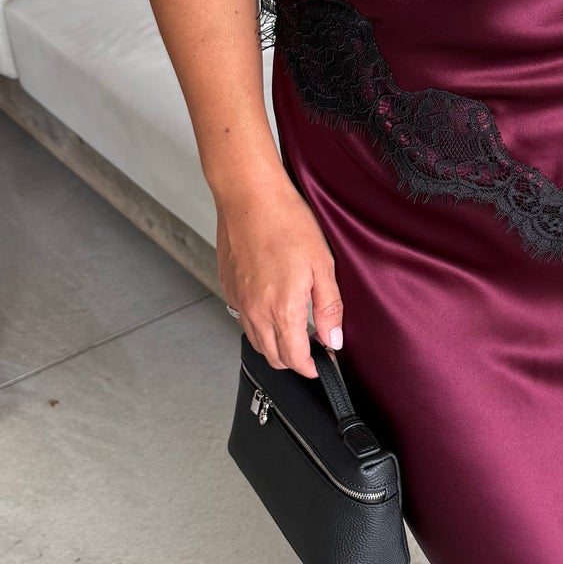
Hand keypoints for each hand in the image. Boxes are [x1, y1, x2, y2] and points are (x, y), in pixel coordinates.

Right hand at [215, 159, 341, 379]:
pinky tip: (271, 309)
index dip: (309, 368)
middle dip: (292, 361)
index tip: (319, 366)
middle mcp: (255, 310)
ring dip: (274, 345)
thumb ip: (329, 308)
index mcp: (281, 309)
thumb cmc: (286, 222)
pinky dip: (257, 325)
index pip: (293, 358)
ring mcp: (238, 299)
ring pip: (254, 340)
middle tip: (310, 351)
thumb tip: (334, 340)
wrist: (249, 195)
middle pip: (271, 356)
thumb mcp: (322, 265)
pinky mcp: (228, 286)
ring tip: (292, 332)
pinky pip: (242, 318)